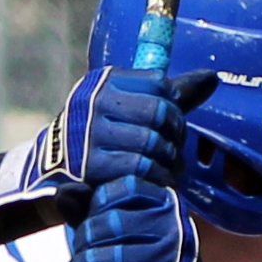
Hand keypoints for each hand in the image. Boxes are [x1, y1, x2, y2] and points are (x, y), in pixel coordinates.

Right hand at [0, 68, 217, 219]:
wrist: (50, 174)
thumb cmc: (99, 138)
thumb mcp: (128, 110)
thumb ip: (170, 96)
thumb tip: (212, 78)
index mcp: (105, 81)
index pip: (160, 85)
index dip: (174, 109)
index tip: (169, 127)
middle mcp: (95, 101)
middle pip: (160, 112)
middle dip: (174, 136)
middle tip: (173, 152)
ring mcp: (90, 132)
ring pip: (153, 141)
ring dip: (168, 161)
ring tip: (168, 170)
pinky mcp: (92, 165)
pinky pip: (140, 167)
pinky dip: (156, 178)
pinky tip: (157, 183)